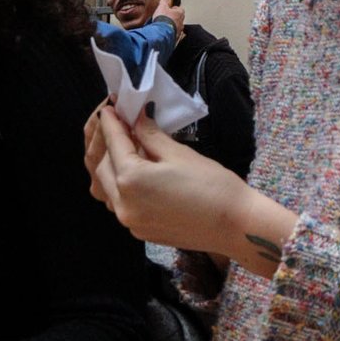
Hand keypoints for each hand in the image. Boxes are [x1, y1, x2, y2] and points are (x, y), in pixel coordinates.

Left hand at [84, 102, 275, 260]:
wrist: (237, 226)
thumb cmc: (214, 187)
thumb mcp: (179, 154)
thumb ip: (150, 135)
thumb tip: (136, 118)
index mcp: (130, 180)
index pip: (113, 144)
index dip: (110, 124)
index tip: (108, 109)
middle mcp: (123, 204)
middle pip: (102, 168)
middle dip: (108, 146)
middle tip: (119, 126)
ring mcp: (130, 222)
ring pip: (106, 189)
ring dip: (110, 168)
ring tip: (125, 149)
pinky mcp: (140, 231)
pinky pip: (119, 205)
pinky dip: (120, 187)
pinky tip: (135, 174)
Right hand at [152, 0, 185, 40]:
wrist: (161, 32)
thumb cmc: (163, 19)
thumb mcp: (162, 6)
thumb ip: (165, 1)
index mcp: (180, 13)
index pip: (180, 9)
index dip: (174, 8)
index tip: (169, 9)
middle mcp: (181, 22)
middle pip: (179, 18)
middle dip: (173, 18)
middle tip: (166, 17)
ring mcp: (179, 30)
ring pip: (176, 27)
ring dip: (171, 26)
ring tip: (163, 26)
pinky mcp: (175, 37)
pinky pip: (173, 34)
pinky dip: (169, 33)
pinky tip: (163, 33)